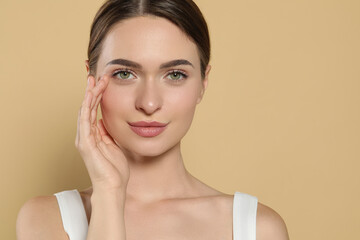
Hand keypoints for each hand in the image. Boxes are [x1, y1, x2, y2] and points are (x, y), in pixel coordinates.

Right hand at [75, 75, 129, 193]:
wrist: (113, 186)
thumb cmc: (115, 169)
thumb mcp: (113, 145)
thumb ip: (107, 133)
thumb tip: (104, 121)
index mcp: (93, 135)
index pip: (94, 110)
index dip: (97, 96)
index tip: (104, 82)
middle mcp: (85, 135)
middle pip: (87, 108)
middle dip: (92, 91)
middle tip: (98, 75)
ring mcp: (83, 139)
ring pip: (85, 111)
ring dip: (89, 95)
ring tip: (94, 81)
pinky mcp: (85, 144)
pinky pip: (85, 122)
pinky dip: (87, 108)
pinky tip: (90, 96)